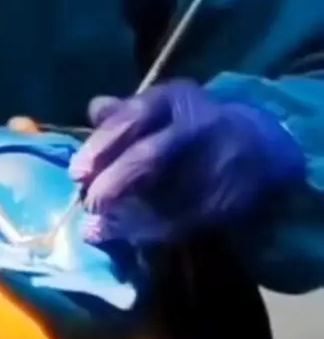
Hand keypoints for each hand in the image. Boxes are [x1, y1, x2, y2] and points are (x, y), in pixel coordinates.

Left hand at [69, 80, 303, 244]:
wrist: (261, 146)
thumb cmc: (192, 123)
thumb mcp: (162, 106)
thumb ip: (124, 113)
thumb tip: (93, 111)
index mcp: (175, 100)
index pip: (135, 117)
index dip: (103, 144)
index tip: (77, 172)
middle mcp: (198, 129)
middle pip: (151, 156)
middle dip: (115, 183)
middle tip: (88, 203)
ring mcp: (217, 167)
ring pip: (166, 197)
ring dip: (127, 216)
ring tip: (96, 229)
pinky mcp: (227, 202)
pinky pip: (184, 222)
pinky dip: (150, 233)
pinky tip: (124, 238)